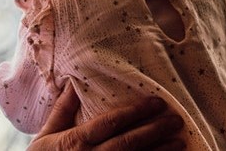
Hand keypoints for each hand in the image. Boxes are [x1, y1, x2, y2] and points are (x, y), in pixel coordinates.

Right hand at [26, 84, 184, 150]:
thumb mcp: (45, 137)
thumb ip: (62, 111)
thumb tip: (74, 83)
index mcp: (76, 142)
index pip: (110, 123)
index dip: (135, 112)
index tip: (156, 102)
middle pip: (128, 143)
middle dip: (154, 130)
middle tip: (176, 120)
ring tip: (180, 142)